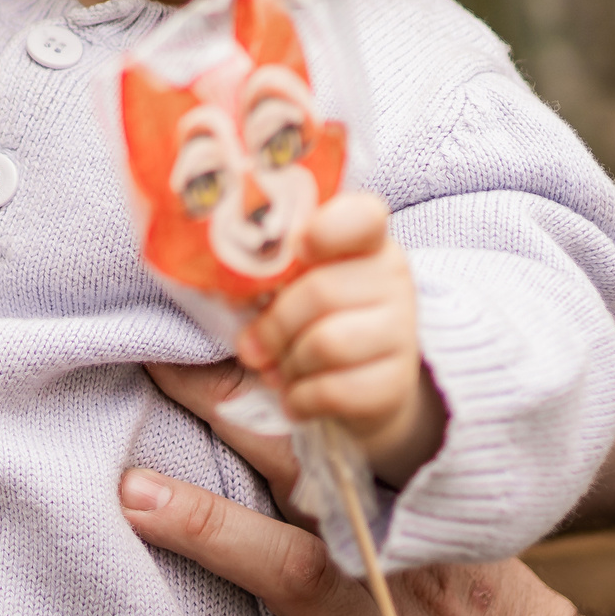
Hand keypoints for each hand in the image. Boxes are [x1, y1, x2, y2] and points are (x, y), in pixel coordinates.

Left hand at [128, 361, 612, 615]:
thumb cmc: (479, 604)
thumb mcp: (444, 531)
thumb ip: (372, 477)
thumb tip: (287, 399)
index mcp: (401, 517)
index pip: (332, 439)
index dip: (270, 392)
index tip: (206, 346)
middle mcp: (379, 570)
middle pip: (300, 485)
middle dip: (232, 433)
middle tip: (158, 388)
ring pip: (286, 578)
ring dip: (211, 533)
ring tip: (135, 498)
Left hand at [236, 193, 444, 485]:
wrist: (362, 386)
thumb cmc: (308, 323)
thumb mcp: (286, 287)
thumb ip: (258, 273)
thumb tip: (214, 284)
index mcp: (361, 240)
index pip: (363, 216)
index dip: (329, 229)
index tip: (300, 248)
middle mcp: (390, 276)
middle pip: (320, 291)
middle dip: (273, 326)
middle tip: (252, 346)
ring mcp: (401, 328)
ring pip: (327, 343)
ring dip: (287, 365)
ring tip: (280, 371)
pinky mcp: (398, 381)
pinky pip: (337, 390)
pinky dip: (302, 399)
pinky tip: (297, 398)